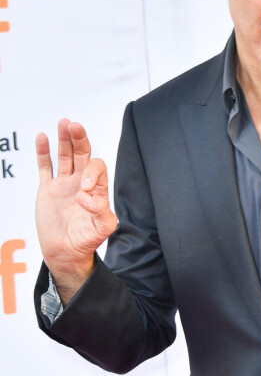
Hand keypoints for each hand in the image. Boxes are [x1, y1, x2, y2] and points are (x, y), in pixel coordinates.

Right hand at [35, 119, 117, 304]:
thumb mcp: (102, 228)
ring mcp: (64, 184)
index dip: (92, 173)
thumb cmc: (87, 241)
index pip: (97, 168)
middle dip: (79, 139)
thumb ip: (101, 211)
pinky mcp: (48, 189)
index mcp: (97, 189)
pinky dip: (43, 152)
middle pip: (82, 154)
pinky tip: (42, 137)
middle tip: (74, 126)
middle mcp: (82, 183)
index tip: (84, 189)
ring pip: (65, 156)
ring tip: (64, 123)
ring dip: (64, 139)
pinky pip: (46, 166)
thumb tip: (86, 197)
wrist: (66, 252)